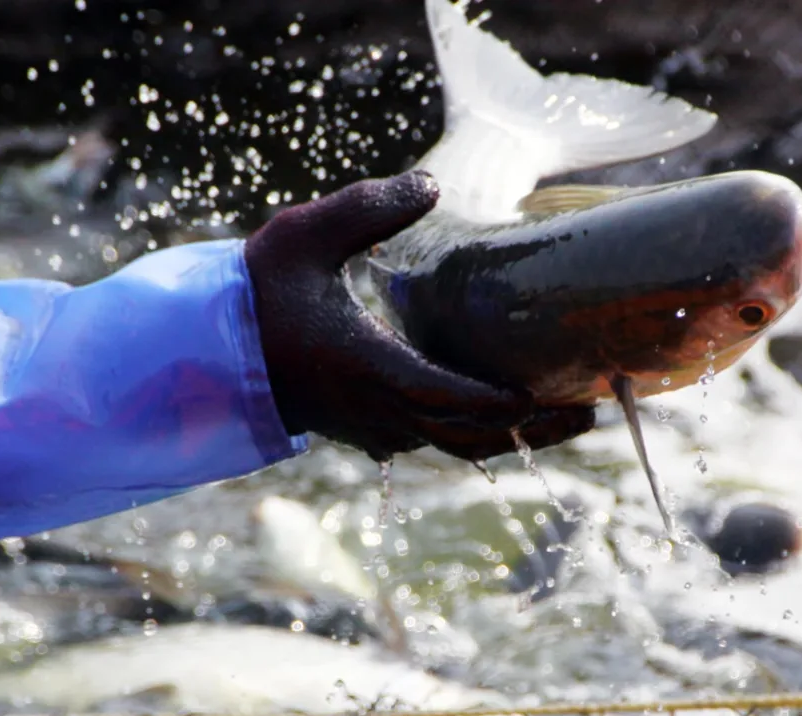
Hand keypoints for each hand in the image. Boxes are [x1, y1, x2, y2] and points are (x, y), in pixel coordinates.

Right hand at [244, 170, 595, 461]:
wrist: (216, 349)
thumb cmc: (259, 293)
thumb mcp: (305, 235)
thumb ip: (367, 208)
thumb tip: (430, 185)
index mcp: (364, 366)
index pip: (442, 396)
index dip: (494, 401)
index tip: (542, 395)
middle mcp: (374, 409)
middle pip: (465, 436)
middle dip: (528, 430)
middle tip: (585, 416)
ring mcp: (372, 426)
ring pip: (452, 445)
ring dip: (509, 436)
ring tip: (565, 419)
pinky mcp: (369, 429)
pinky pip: (434, 440)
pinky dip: (478, 433)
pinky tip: (511, 414)